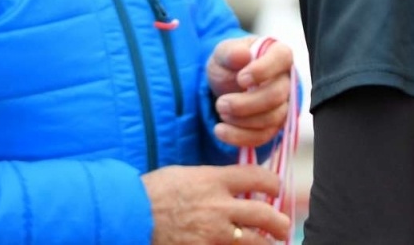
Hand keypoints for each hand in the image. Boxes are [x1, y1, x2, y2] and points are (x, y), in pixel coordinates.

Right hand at [143, 165, 289, 244]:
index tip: (275, 188)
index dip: (272, 183)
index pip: (258, 177)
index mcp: (214, 180)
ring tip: (271, 243)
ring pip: (255, 242)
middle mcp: (219, 206)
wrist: (131, 214)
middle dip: (280, 222)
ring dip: (267, 243)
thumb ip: (210, 179)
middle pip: (265, 214)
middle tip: (283, 225)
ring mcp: (214, 233)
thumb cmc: (153, 191)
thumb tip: (229, 184)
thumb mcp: (185, 175)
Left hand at [206, 37, 293, 148]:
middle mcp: (286, 80)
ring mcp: (283, 105)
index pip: (282, 58)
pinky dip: (240, 136)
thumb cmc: (229, 65)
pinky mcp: (274, 127)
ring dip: (242, 120)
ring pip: (272, 119)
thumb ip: (230, 51)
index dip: (263, 69)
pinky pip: (263, 136)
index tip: (241, 78)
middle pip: (277, 95)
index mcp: (278, 54)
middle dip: (246, 103)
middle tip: (221, 103)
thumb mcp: (222, 54)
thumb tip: (243, 55)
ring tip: (221, 112)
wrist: (224, 86)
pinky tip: (221, 130)